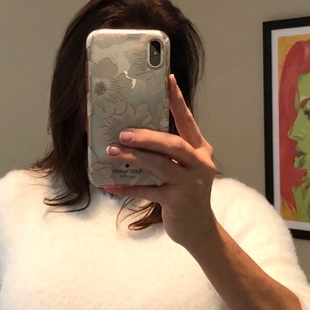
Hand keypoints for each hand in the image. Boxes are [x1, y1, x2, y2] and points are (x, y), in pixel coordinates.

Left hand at [104, 74, 216, 248]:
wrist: (198, 230)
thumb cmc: (185, 194)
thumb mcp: (182, 169)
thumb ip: (167, 154)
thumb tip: (132, 136)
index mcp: (201, 150)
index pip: (188, 121)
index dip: (177, 101)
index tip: (167, 80)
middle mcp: (199, 163)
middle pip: (173, 143)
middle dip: (146, 136)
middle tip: (123, 132)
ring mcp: (190, 183)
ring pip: (160, 165)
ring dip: (134, 157)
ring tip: (113, 150)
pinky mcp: (178, 201)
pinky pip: (148, 191)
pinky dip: (126, 188)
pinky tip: (109, 185)